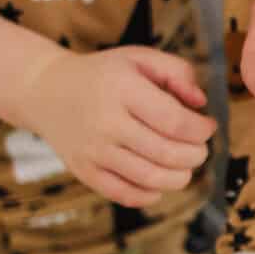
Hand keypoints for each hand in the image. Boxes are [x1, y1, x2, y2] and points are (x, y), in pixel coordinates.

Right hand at [22, 47, 214, 208]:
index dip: (202, 130)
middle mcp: (106, 122)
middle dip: (196, 155)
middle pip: (168, 154)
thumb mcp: (139, 58)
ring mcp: (93, 151)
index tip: (207, 126)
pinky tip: (159, 180)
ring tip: (184, 164)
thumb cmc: (104, 74)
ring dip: (181, 177)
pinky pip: (126, 195)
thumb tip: (200, 103)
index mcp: (123, 88)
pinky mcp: (84, 172)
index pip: (176, 122)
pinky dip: (152, 194)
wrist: (46, 91)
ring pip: (152, 179)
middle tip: (199, 148)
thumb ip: (178, 72)